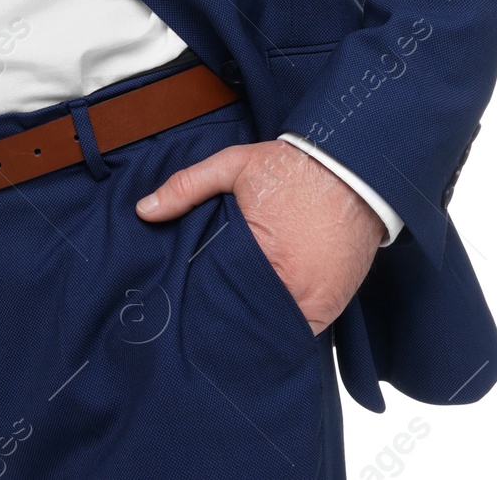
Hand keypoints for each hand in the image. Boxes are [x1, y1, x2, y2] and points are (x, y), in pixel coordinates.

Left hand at [135, 139, 383, 334]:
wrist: (352, 167)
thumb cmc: (290, 168)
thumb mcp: (231, 166)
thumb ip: (186, 187)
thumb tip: (144, 210)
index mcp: (264, 258)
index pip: (224, 300)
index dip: (206, 307)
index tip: (188, 309)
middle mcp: (295, 288)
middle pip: (251, 321)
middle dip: (230, 322)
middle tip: (204, 325)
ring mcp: (320, 300)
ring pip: (279, 330)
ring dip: (259, 326)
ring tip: (232, 324)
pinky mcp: (337, 302)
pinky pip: (307, 328)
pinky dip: (287, 324)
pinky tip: (266, 318)